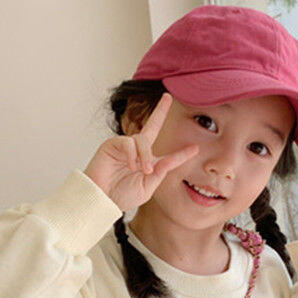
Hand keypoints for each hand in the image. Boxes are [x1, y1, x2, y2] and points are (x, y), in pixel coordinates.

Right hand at [83, 92, 198, 211]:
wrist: (102, 199)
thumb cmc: (121, 196)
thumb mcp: (146, 188)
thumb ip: (159, 174)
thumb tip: (169, 160)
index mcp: (148, 165)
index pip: (168, 157)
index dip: (181, 154)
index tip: (196, 149)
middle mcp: (138, 152)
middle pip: (152, 126)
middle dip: (160, 111)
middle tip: (168, 97)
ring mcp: (125, 147)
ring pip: (142, 140)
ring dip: (146, 155)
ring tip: (144, 171)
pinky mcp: (112, 145)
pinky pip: (128, 143)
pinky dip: (133, 155)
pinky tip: (132, 166)